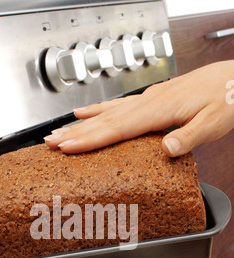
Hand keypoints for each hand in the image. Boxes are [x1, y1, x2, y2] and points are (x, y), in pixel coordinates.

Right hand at [44, 61, 233, 155]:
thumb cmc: (226, 100)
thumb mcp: (214, 122)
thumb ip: (189, 137)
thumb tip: (168, 150)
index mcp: (159, 109)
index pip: (117, 128)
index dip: (90, 139)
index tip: (67, 147)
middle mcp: (148, 102)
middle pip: (104, 121)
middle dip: (75, 132)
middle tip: (50, 143)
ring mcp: (146, 100)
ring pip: (106, 113)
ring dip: (80, 124)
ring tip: (58, 132)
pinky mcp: (149, 100)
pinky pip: (117, 106)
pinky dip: (98, 111)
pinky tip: (85, 114)